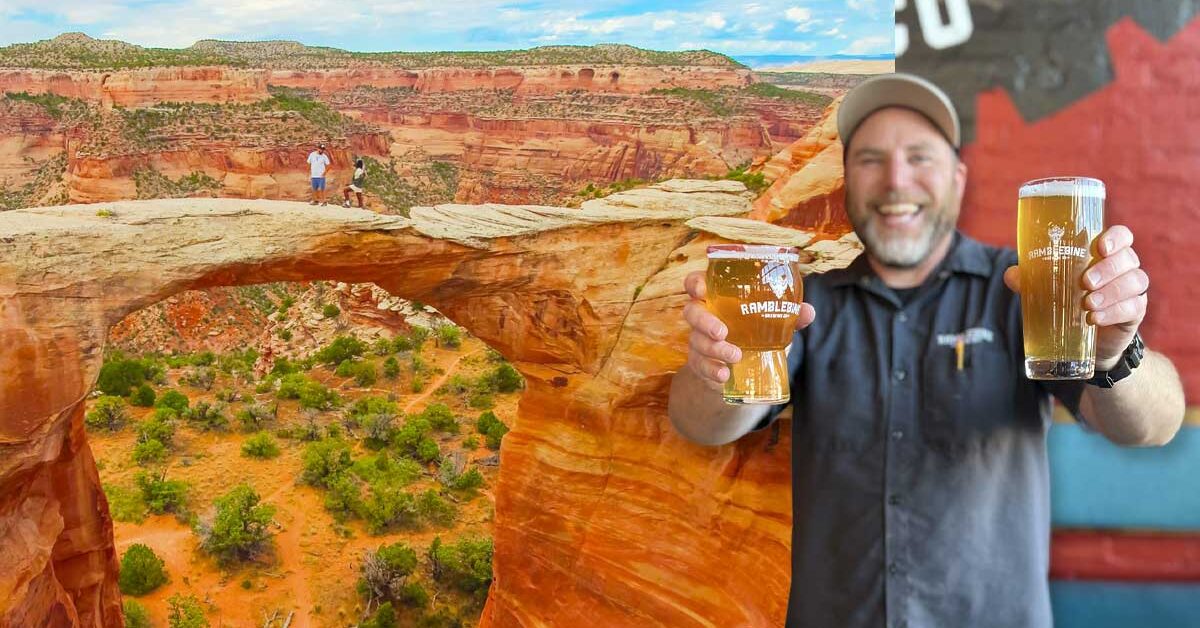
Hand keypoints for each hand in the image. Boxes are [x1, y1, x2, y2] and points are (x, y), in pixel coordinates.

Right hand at [682, 270, 815, 389]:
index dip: (695, 283)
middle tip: (722, 331)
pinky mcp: (700, 364)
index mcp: (717, 299)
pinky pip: (700, 366)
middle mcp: (703, 317)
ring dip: (715, 349)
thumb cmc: (755, 333)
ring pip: (697, 341)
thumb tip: (808, 311)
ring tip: (736, 356)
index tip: (702, 290)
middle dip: (704, 321)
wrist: (745, 368)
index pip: (696, 283)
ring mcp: (699, 341)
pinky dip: (712, 370)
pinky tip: (725, 375)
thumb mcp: (772, 323)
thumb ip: (789, 316)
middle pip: (691, 312)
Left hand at [1003, 225, 1147, 369]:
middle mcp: (1124, 269)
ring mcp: (1133, 291)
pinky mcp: (1135, 312)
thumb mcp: (1050, 290)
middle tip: (1086, 282)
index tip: (1100, 247)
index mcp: (1105, 255)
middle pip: (1128, 258)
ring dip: (1111, 291)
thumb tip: (1011, 274)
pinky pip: (1134, 307)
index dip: (1116, 238)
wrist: (1089, 341)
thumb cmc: (1069, 303)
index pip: (1122, 236)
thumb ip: (1032, 280)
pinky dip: (1115, 312)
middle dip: (1108, 268)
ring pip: (1135, 281)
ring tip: (1088, 303)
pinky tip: (1096, 319)